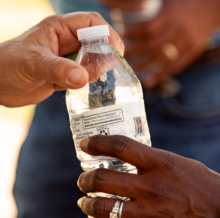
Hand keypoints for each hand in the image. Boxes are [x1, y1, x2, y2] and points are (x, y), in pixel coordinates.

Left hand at [0, 12, 123, 106]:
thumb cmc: (7, 66)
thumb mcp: (32, 63)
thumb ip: (58, 69)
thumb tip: (84, 77)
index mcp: (59, 29)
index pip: (92, 23)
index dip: (107, 34)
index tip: (116, 52)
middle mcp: (65, 42)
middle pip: (96, 43)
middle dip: (105, 55)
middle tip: (106, 71)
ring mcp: (66, 59)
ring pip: (92, 60)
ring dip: (97, 70)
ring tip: (95, 81)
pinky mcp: (64, 74)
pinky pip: (83, 75)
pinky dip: (89, 81)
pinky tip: (88, 87)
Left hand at [77, 135, 219, 217]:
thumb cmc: (198, 183)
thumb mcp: (173, 162)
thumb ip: (149, 160)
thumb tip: (125, 157)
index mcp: (158, 162)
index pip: (120, 146)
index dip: (98, 143)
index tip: (85, 143)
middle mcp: (151, 186)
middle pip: (104, 178)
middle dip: (86, 179)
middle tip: (82, 179)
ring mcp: (149, 212)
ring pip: (104, 208)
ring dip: (88, 203)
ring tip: (83, 200)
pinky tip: (101, 216)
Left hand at [102, 0, 219, 87]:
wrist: (213, 7)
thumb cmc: (185, 4)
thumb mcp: (168, 4)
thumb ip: (152, 15)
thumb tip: (127, 22)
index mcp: (171, 15)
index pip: (147, 28)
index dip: (132, 36)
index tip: (120, 42)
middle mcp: (179, 29)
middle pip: (152, 45)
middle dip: (135, 53)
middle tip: (121, 59)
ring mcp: (188, 42)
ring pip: (163, 58)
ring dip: (145, 67)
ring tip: (132, 71)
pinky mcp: (193, 51)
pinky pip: (175, 66)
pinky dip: (161, 75)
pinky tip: (150, 81)